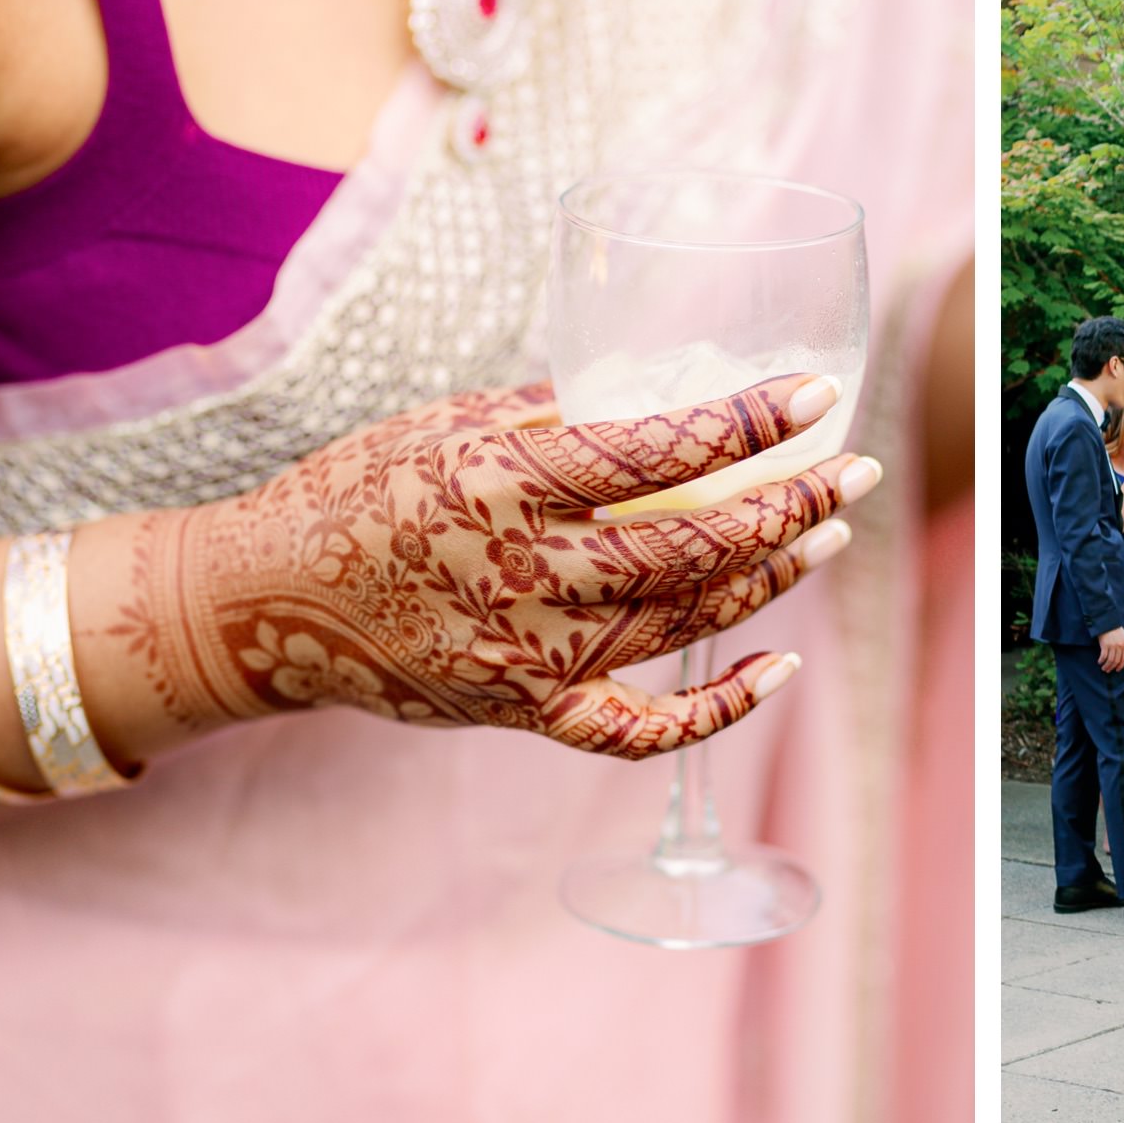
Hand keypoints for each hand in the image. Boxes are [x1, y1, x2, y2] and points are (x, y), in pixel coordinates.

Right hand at [109, 375, 874, 760]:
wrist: (269, 601)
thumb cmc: (365, 490)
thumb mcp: (456, 422)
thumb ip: (564, 414)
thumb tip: (668, 394)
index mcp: (507, 480)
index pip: (661, 448)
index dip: (751, 421)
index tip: (816, 393)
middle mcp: (528, 573)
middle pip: (699, 543)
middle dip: (792, 503)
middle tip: (854, 469)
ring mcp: (532, 654)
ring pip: (690, 620)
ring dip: (773, 576)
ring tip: (828, 534)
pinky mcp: (528, 711)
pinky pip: (643, 728)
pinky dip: (720, 707)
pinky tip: (778, 667)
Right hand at [1097, 627, 1123, 671]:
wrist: (1107, 622)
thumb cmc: (1114, 629)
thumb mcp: (1122, 637)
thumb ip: (1123, 645)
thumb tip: (1120, 656)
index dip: (1121, 666)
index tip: (1117, 670)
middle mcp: (1119, 647)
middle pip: (1116, 661)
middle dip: (1112, 668)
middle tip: (1108, 670)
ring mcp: (1112, 646)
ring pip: (1110, 660)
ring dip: (1106, 666)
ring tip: (1103, 668)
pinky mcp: (1105, 645)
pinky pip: (1103, 656)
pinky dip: (1101, 660)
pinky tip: (1099, 662)